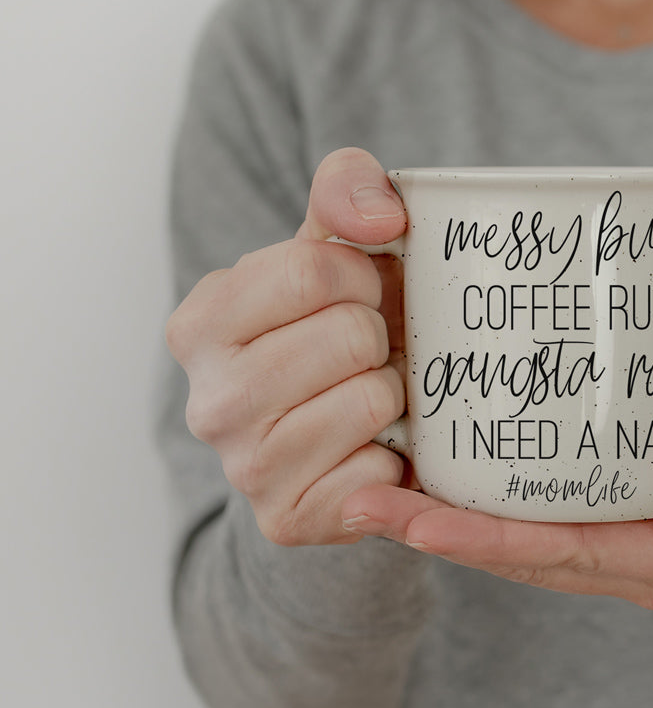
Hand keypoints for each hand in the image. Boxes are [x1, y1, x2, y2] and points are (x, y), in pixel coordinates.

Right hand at [166, 147, 411, 545]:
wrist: (344, 425)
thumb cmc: (338, 319)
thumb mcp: (334, 239)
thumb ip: (348, 187)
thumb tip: (384, 219)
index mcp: (201, 321)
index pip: (313, 270)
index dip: (361, 276)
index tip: (357, 293)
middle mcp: (208, 401)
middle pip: (351, 336)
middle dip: (379, 336)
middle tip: (366, 352)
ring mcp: (244, 468)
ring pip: (372, 400)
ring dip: (393, 393)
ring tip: (370, 395)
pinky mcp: (289, 520)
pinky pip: (380, 474)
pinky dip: (396, 457)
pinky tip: (373, 448)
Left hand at [341, 377, 652, 607]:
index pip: (572, 555)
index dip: (493, 540)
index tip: (421, 519)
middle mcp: (646, 561)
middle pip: (529, 555)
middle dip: (445, 535)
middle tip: (364, 504)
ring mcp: (629, 540)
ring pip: (526, 539)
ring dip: (453, 520)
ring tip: (376, 491)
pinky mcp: (619, 508)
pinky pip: (543, 512)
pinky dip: (489, 497)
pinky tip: (444, 464)